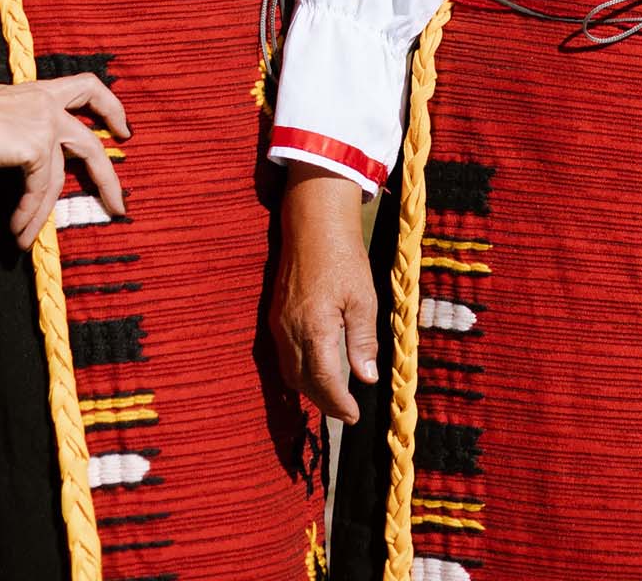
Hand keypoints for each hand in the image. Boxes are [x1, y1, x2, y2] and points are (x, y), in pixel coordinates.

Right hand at [0, 74, 131, 247]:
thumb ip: (1, 114)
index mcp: (41, 92)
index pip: (87, 89)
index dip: (110, 108)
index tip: (123, 130)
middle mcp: (50, 106)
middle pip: (92, 144)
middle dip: (107, 179)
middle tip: (117, 206)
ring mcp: (46, 126)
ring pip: (58, 179)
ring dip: (42, 215)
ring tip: (27, 239)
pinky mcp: (36, 147)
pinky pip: (38, 189)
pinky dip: (28, 212)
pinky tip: (17, 228)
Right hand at [275, 167, 378, 421]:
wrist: (313, 225)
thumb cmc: (344, 258)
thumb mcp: (363, 299)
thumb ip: (362, 341)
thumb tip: (366, 378)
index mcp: (315, 328)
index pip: (323, 381)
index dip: (338, 403)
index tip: (353, 416)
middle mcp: (290, 332)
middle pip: (302, 382)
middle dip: (324, 402)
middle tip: (346, 412)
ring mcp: (279, 325)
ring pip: (290, 372)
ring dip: (310, 389)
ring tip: (334, 397)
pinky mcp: (275, 317)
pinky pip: (284, 356)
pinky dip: (300, 371)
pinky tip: (316, 371)